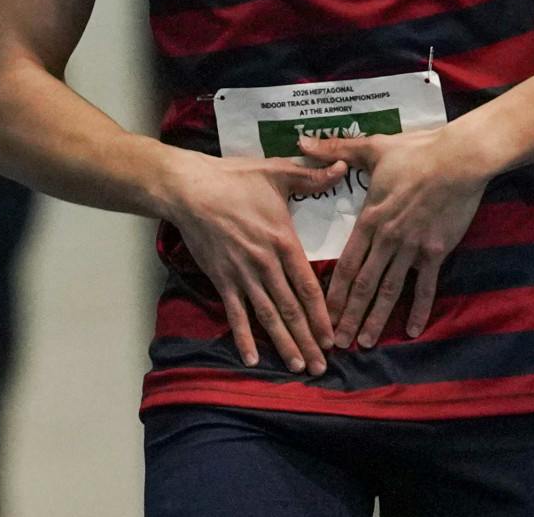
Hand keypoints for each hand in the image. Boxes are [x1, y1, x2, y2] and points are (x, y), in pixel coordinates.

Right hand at [164, 150, 347, 374]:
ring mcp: (242, 275)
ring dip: (283, 344)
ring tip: (297, 367)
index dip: (322, 316)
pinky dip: (242, 337)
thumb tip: (342, 167)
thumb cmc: (236, 180)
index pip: (308, 287)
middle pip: (292, 309)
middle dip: (308, 341)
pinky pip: (235, 313)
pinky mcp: (222, 279)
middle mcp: (266, 264)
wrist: (191, 190)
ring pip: (267, 316)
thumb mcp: (277, 173)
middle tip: (322, 367)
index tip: (333, 338)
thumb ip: (312, 177)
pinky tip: (251, 357)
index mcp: (284, 242)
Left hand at [298, 127, 489, 348]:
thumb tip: (301, 140)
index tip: (320, 314)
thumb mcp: (372, 148)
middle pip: (363, 284)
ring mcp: (412, 248)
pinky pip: (426, 286)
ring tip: (365, 342)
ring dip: (376, 318)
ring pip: (389, 290)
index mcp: (369, 219)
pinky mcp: (436, 252)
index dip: (333, 292)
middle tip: (337, 342)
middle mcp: (387, 239)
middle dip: (349, 315)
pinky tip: (411, 330)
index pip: (346, 263)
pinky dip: (418, 310)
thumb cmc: (415, 152)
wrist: (458, 159)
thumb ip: (334, 150)